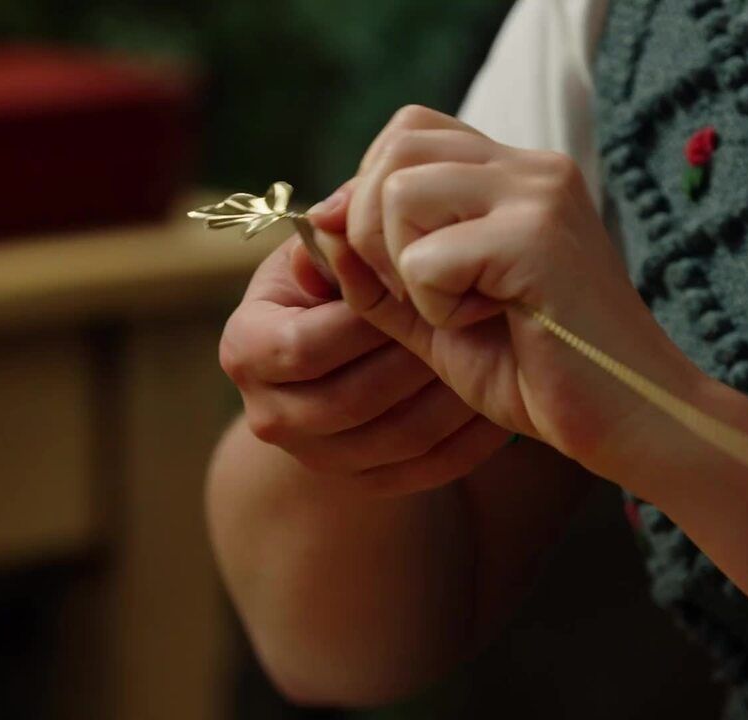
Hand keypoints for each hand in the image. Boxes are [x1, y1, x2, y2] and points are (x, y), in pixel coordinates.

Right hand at [218, 236, 509, 495]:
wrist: (335, 345)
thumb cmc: (332, 279)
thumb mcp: (323, 250)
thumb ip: (337, 238)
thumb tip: (341, 227)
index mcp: (245, 350)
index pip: (304, 347)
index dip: (366, 318)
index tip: (421, 283)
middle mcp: (268, 415)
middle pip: (351, 400)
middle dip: (414, 357)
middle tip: (470, 320)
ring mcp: (315, 458)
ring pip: (396, 438)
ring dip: (450, 397)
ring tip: (490, 354)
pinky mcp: (364, 482)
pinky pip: (426, 470)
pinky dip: (471, 439)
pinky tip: (502, 400)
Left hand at [309, 106, 704, 475]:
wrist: (625, 420)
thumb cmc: (535, 371)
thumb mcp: (430, 313)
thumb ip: (374, 267)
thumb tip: (318, 220)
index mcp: (514, 173)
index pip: (408, 131)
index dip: (370, 192)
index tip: (383, 262)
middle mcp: (531, 167)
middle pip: (396, 147)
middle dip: (372, 228)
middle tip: (415, 289)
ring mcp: (539, 194)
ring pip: (400, 191)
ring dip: (403, 266)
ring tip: (458, 306)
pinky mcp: (536, 238)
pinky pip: (426, 258)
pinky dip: (437, 306)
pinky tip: (490, 323)